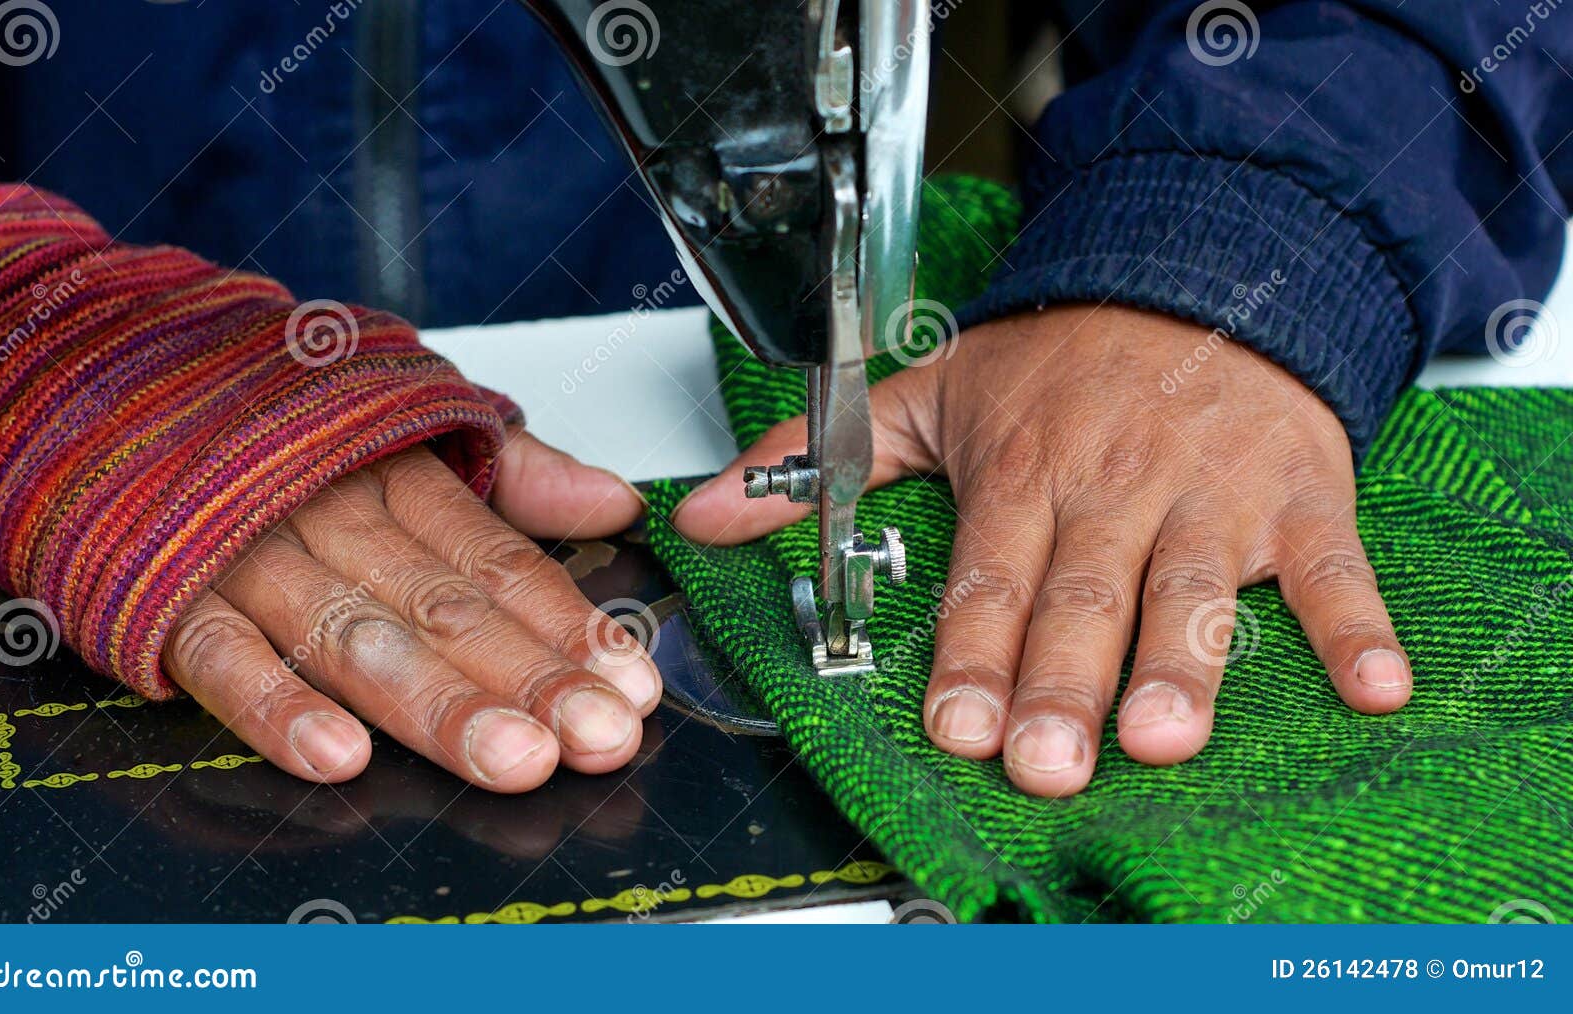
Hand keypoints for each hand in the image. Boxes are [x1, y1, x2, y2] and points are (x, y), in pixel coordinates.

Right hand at [162, 429, 655, 791]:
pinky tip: (338, 756)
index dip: (568, 625)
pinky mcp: (166, 592)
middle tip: (599, 736)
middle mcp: (334, 512)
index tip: (629, 684)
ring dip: (438, 703)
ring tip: (513, 758)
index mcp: (396, 473)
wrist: (102, 373)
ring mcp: (249, 553)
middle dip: (530, 678)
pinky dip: (275, 705)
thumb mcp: (404, 422)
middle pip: (445, 607)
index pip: (499, 561)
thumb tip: (615, 501)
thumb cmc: (270, 416)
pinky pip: (220, 655)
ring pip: (355, 637)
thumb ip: (515, 473)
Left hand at [673, 304, 1411, 796]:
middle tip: (1044, 762)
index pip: (988, 578)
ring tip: (1164, 738)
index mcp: (1022, 472)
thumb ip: (816, 461)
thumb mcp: (928, 393)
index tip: (953, 723)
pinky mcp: (1297, 497)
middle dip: (1060, 684)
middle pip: (1081, 599)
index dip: (969, 654)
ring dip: (1184, 665)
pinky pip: (1332, 566)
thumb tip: (702, 516)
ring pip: (1191, 588)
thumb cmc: (1064, 358)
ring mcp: (1209, 495)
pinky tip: (1371, 688)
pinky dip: (1355, 626)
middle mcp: (1112, 489)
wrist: (1200, 273)